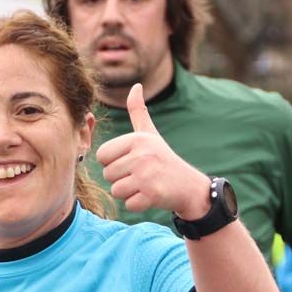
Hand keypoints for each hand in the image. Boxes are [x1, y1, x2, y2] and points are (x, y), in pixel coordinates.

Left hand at [96, 83, 210, 217]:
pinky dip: (139, 204)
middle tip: (141, 175)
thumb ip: (138, 111)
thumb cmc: (163, 159)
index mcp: (137, 139)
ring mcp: (147, 176)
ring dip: (129, 192)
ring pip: (116, 191)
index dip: (114, 162)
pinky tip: (151, 196)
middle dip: (121, 179)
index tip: (131, 161)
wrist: (188, 185)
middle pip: (108, 175)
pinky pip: (129, 204)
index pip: (102, 156)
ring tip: (145, 185)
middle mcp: (142, 155)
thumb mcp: (150, 134)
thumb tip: (136, 86)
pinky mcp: (152, 195)